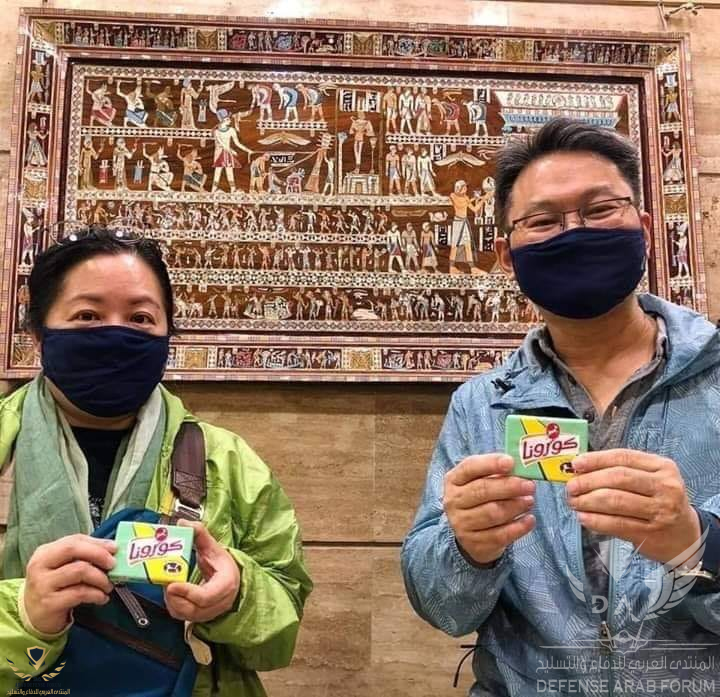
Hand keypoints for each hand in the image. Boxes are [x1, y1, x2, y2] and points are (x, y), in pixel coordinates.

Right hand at [24, 534, 116, 635]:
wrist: (32, 616)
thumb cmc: (54, 586)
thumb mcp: (62, 567)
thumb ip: (83, 556)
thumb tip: (112, 550)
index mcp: (45, 552)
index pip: (74, 540)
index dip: (97, 543)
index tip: (115, 548)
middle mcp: (40, 565)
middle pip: (72, 550)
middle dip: (98, 554)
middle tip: (113, 564)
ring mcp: (43, 584)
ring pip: (79, 571)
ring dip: (101, 578)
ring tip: (109, 585)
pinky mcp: (49, 603)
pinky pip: (79, 593)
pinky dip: (96, 594)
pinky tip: (102, 598)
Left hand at [164, 521, 240, 622]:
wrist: (232, 580)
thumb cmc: (224, 565)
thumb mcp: (214, 547)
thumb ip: (200, 535)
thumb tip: (184, 523)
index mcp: (226, 585)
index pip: (205, 596)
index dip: (187, 592)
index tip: (171, 584)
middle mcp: (218, 603)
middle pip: (192, 608)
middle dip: (174, 596)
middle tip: (164, 581)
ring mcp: (209, 613)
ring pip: (185, 614)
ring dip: (172, 601)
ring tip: (166, 584)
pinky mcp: (199, 617)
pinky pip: (182, 616)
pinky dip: (173, 605)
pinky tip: (170, 591)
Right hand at [443, 454, 535, 564]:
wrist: (470, 532)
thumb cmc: (480, 498)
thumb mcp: (481, 480)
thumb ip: (497, 472)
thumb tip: (520, 467)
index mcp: (454, 480)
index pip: (470, 467)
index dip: (491, 463)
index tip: (510, 462)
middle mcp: (453, 501)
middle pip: (482, 490)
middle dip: (509, 486)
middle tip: (529, 485)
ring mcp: (461, 524)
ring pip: (492, 513)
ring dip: (515, 506)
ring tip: (529, 501)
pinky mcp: (474, 543)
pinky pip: (500, 535)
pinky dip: (518, 527)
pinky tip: (529, 519)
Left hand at [567, 449, 700, 564]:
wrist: (686, 536)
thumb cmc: (660, 501)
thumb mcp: (651, 479)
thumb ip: (621, 471)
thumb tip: (581, 469)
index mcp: (662, 467)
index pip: (623, 457)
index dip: (596, 459)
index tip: (575, 464)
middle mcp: (665, 487)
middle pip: (618, 478)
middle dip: (588, 481)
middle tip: (571, 487)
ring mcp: (660, 511)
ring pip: (615, 501)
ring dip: (587, 501)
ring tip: (574, 502)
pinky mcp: (651, 533)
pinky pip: (617, 524)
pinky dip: (595, 520)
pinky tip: (583, 518)